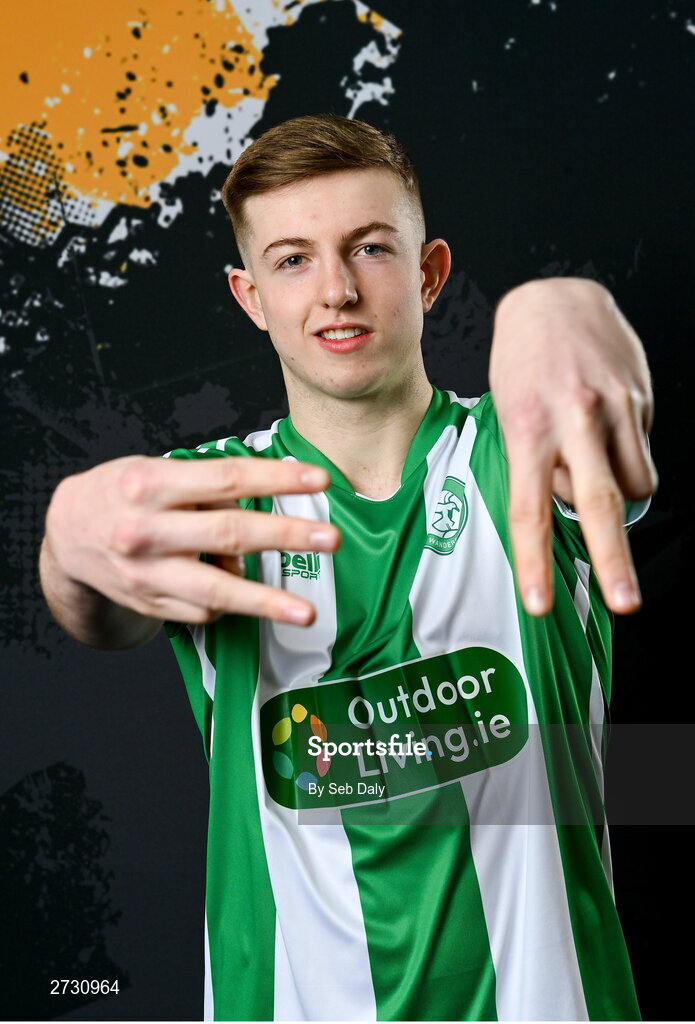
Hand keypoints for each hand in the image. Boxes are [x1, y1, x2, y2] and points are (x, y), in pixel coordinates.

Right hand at [44, 455, 340, 628]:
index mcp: (151, 484)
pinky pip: (203, 609)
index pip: (227, 478)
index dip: (277, 479)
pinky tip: (244, 593)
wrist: (68, 534)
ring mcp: (147, 573)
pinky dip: (230, 601)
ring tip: (304, 612)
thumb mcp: (157, 472)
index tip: (320, 481)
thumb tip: (258, 516)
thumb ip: (207, 490)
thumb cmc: (123, 495)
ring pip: (215, 590)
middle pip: (229, 531)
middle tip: (330, 539)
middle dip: (285, 537)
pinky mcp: (151, 604)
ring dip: (265, 603)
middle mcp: (146, 530)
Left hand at [489, 277, 656, 616]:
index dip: (534, 562)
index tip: (539, 603)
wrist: (555, 297)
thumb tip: (566, 506)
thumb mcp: (508, 413)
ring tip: (592, 463)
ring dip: (618, 495)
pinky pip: (642, 453)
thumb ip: (535, 463)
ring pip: (632, 484)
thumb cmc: (522, 362)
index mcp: (526, 428)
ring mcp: (613, 407)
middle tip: (626, 602)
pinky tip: (606, 431)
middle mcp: (572, 419)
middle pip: (597, 503)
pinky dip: (628, 459)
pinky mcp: (641, 397)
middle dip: (613, 560)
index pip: (528, 509)